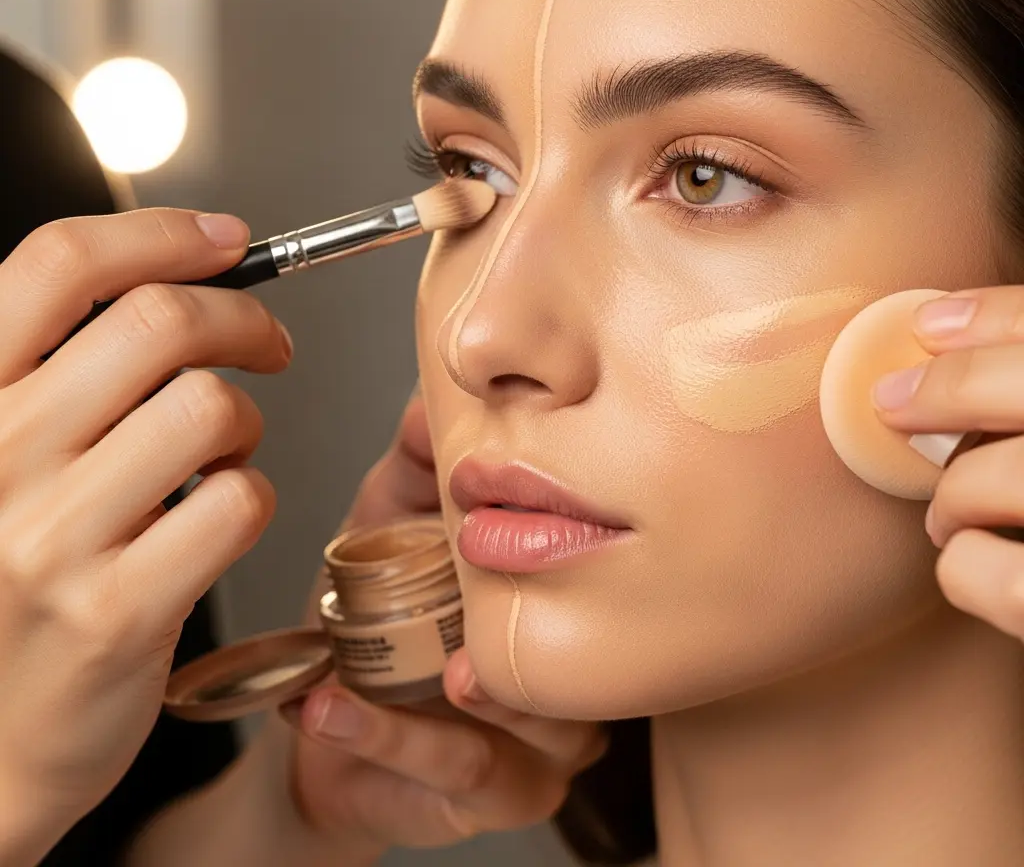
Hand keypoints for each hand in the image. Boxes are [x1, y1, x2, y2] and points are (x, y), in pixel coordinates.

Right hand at [0, 209, 289, 860]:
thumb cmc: (7, 584)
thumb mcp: (3, 456)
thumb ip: (61, 375)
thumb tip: (177, 282)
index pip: (59, 266)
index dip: (159, 235)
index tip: (225, 240)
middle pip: (160, 322)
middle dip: (243, 318)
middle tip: (266, 344)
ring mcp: (49, 537)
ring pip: (210, 407)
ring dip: (246, 419)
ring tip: (225, 452)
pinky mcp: (115, 609)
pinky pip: (236, 502)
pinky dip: (251, 495)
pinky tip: (220, 516)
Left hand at [251, 394, 606, 864]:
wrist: (326, 723)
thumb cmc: (374, 618)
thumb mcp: (391, 521)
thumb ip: (417, 462)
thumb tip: (436, 401)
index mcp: (560, 596)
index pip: (593, 562)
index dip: (557, 525)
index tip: (489, 493)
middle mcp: (574, 671)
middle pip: (578, 642)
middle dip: (510, 608)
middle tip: (434, 579)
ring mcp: (548, 742)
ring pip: (528, 713)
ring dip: (443, 689)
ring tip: (358, 662)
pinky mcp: (500, 795)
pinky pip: (457, 766)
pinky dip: (385, 735)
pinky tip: (326, 703)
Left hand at [873, 286, 1023, 638]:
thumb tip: (944, 328)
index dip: (997, 317)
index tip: (929, 325)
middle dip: (953, 388)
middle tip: (895, 403)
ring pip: (1005, 479)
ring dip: (956, 492)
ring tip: (948, 514)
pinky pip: (1006, 583)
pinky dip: (965, 567)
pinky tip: (968, 558)